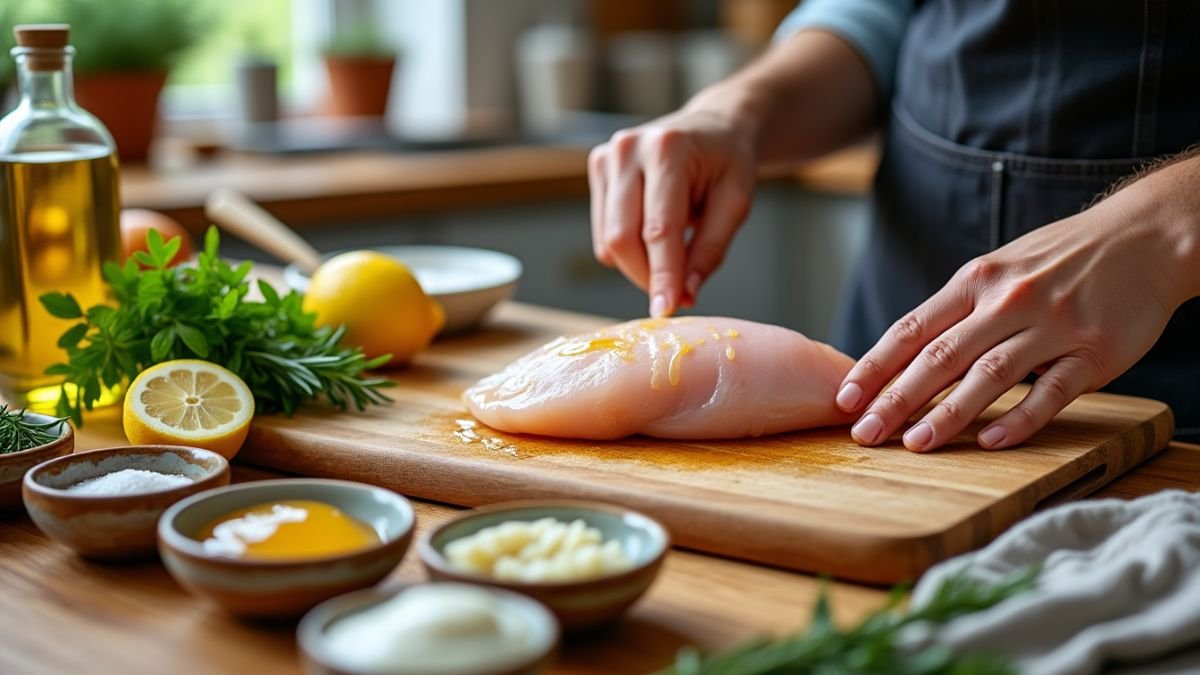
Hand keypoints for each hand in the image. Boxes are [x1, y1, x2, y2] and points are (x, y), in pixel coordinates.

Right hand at [589, 103, 754, 316]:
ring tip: (672, 258)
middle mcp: (628, 149)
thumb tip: (684, 293)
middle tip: (676, 294)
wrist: (713, 126)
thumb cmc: (727, 163)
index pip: (658, 228)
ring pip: (608, 240)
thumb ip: (710, 249)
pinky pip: (603, 232)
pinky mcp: (597, 169)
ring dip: (638, 266)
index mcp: (668, 149)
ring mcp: (607, 157)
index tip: (666, 309)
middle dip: (646, 276)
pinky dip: (628, 250)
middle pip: (621, 237)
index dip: (661, 274)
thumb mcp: (736, 203)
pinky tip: (654, 237)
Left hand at [835, 192, 1191, 451]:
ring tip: (915, 443)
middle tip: (865, 433)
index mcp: (976, 281)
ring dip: (948, 414)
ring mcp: (1051, 327)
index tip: (845, 399)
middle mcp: (1008, 301)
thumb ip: (959, 308)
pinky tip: (991, 441)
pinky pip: (1050, 392)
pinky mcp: (1094, 353)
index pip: (912, 329)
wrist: (1147, 235)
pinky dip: (1020, 419)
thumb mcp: (1001, 267)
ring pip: (988, 376)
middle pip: (940, 357)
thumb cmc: (1061, 257)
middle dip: (896, 399)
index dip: (874, 366)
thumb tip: (906, 354)